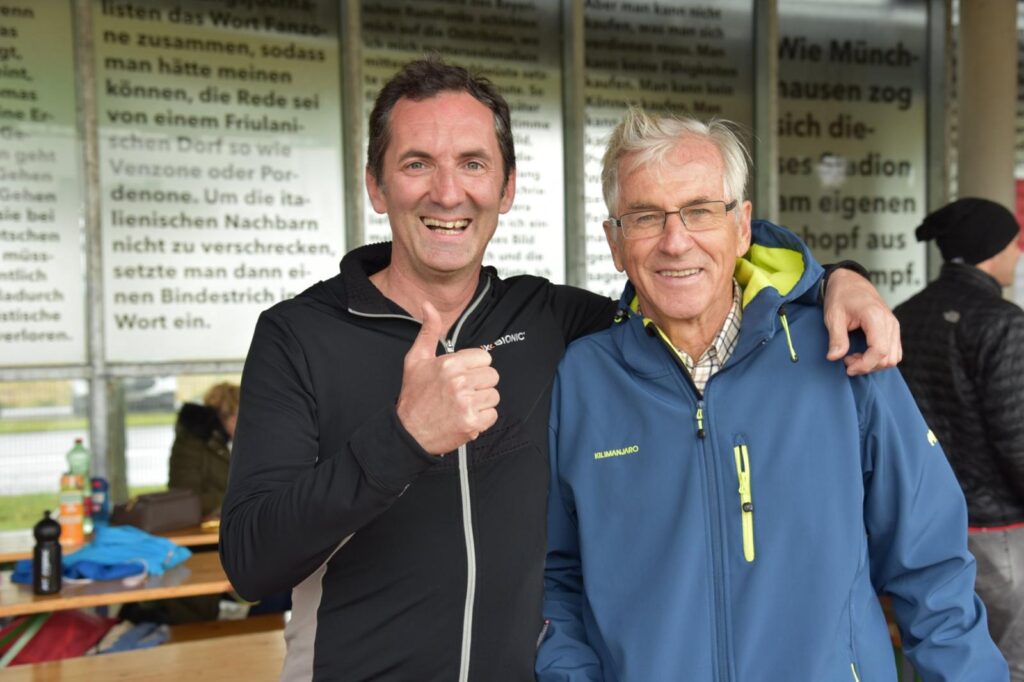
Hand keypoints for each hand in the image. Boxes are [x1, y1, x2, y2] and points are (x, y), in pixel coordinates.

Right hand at [396, 302, 499, 454]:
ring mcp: (466, 403)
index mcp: (449, 364)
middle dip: (480, 384)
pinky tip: (465, 417)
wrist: (408, 432)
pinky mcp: (471, 422)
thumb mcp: (416, 359)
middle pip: (492, 376)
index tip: (462, 375)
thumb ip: (429, 331)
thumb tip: (428, 305)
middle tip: (462, 392)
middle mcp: (459, 382)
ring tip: (462, 405)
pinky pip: (493, 415)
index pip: (484, 358)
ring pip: (494, 396)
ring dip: (481, 402)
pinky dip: (482, 419)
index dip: (474, 367)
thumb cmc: (414, 396)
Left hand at [823, 268, 901, 375]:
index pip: (879, 350)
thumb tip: (834, 357)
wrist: (850, 281)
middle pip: (888, 358)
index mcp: (875, 316)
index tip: (847, 366)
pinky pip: (894, 351)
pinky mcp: (893, 328)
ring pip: (893, 357)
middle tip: (847, 360)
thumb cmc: (840, 296)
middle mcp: (890, 321)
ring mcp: (894, 325)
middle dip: (867, 366)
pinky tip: (863, 353)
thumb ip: (836, 338)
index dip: (864, 364)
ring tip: (854, 356)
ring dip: (874, 364)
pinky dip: (880, 358)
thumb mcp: (833, 316)